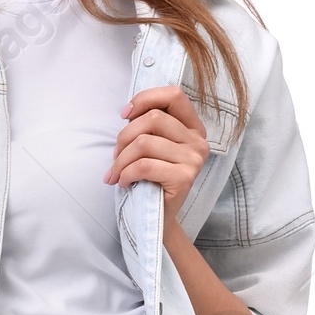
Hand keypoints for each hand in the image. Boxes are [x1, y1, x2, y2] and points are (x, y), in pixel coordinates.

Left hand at [103, 82, 209, 225]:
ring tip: (116, 173)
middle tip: (116, 156)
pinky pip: (144, 166)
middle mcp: (198, 141)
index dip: (145, 99)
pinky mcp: (185, 178)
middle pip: (154, 118)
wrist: (157, 218)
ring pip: (144, 142)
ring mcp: (194, 159)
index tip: (125, 115)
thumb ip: (147, 125)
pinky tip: (124, 182)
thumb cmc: (150, 179)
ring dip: (121, 160)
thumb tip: (127, 111)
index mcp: (192, 127)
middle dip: (124, 136)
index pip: (174, 95)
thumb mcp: (150, 145)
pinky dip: (126, 173)